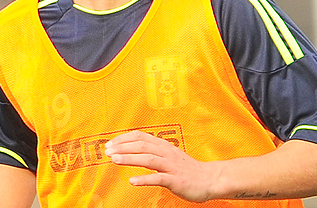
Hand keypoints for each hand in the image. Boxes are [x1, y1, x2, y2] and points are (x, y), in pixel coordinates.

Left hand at [104, 130, 219, 201]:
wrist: (209, 179)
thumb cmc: (186, 169)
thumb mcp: (169, 155)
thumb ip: (153, 151)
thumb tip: (133, 149)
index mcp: (163, 146)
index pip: (140, 136)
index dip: (124, 138)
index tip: (110, 143)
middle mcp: (166, 153)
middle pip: (142, 145)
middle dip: (122, 147)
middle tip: (107, 151)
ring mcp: (171, 166)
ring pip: (148, 159)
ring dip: (129, 158)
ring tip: (114, 160)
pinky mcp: (175, 180)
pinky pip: (158, 178)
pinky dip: (144, 179)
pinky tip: (132, 181)